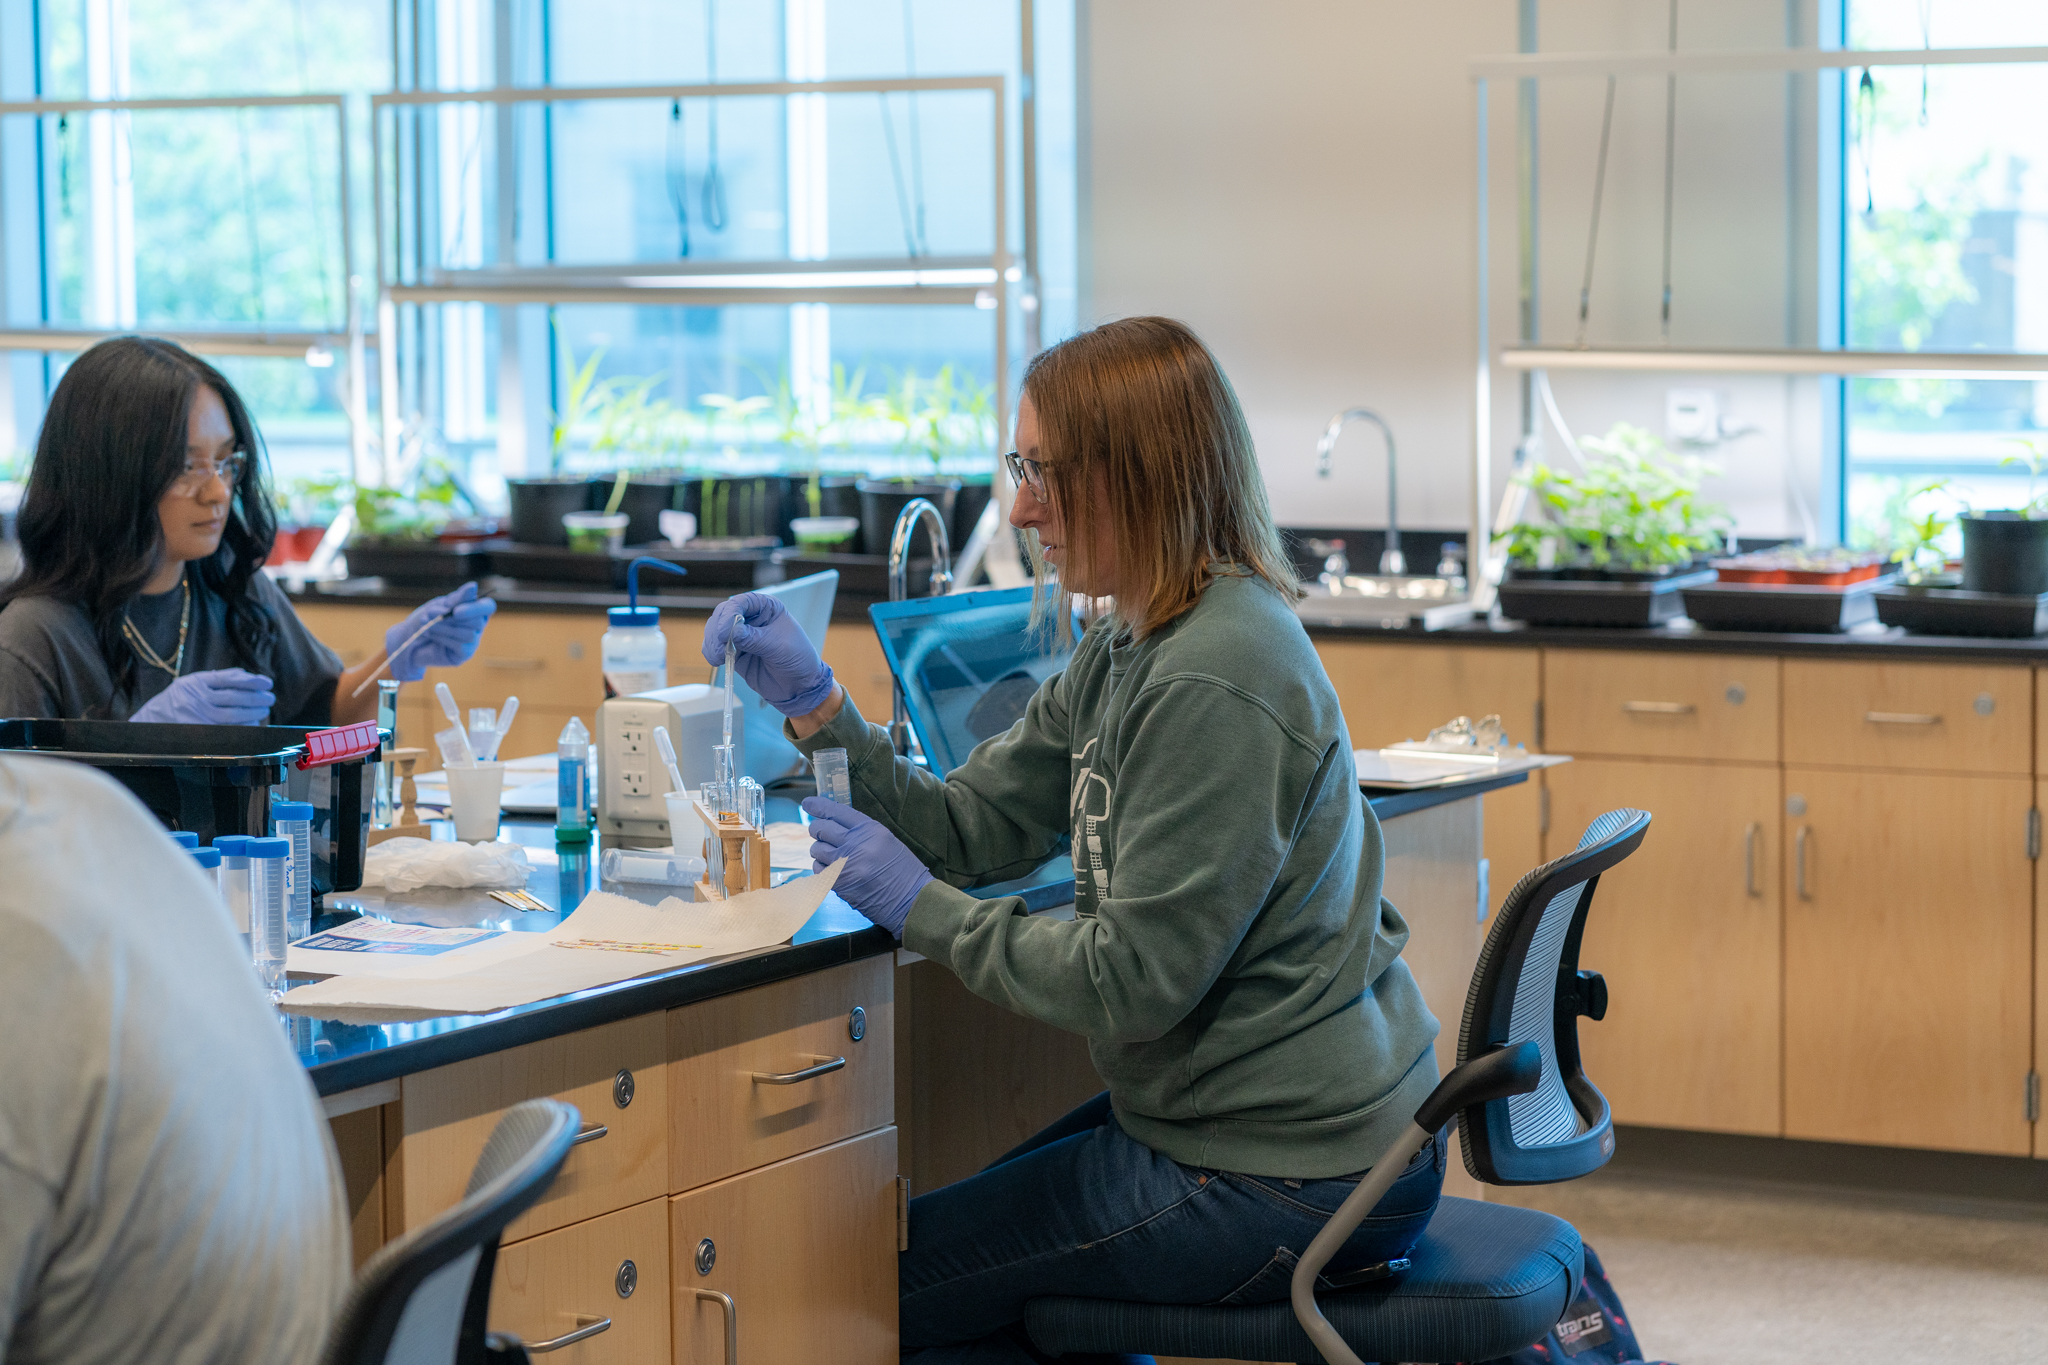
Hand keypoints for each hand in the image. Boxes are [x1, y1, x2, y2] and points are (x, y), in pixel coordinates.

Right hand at [131, 668, 275, 724]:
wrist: (151, 721)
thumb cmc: (179, 699)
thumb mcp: (192, 683)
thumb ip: (218, 678)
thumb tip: (246, 675)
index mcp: (194, 682)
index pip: (228, 679)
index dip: (251, 681)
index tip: (267, 682)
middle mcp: (195, 699)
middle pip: (233, 697)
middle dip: (256, 698)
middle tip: (270, 698)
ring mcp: (196, 717)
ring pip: (232, 715)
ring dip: (252, 713)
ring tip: (264, 710)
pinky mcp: (198, 733)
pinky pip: (227, 731)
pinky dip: (243, 727)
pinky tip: (253, 723)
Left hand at [385, 582, 497, 681]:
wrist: (409, 637)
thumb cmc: (427, 618)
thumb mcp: (440, 604)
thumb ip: (457, 599)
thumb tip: (473, 586)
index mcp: (474, 609)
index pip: (487, 606)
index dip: (475, 608)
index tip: (456, 610)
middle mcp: (477, 625)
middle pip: (478, 621)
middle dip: (452, 618)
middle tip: (431, 613)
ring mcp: (472, 640)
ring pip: (468, 634)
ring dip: (444, 627)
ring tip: (427, 623)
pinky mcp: (464, 654)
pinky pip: (460, 645)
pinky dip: (442, 637)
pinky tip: (430, 633)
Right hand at [703, 592, 835, 716]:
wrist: (799, 687)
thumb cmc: (798, 660)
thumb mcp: (779, 647)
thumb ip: (754, 638)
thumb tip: (732, 631)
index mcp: (767, 608)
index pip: (742, 602)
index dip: (730, 614)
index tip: (724, 632)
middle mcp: (751, 618)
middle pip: (723, 614)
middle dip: (717, 630)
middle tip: (720, 647)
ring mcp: (740, 635)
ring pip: (715, 630)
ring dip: (712, 643)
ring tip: (718, 658)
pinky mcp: (734, 651)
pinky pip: (715, 647)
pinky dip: (711, 652)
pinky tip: (717, 660)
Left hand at [803, 797, 931, 939]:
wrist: (910, 900)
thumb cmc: (902, 870)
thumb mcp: (886, 840)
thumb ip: (861, 832)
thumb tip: (834, 826)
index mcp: (870, 829)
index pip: (837, 811)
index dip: (819, 806)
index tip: (808, 803)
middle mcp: (855, 844)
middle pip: (820, 828)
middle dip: (818, 830)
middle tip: (823, 835)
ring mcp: (844, 864)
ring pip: (816, 849)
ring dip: (821, 851)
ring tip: (834, 857)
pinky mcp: (838, 883)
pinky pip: (818, 869)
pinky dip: (822, 868)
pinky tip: (834, 871)